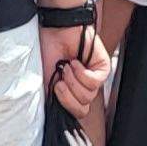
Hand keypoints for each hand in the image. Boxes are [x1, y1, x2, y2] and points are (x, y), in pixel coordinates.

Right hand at [43, 23, 111, 138]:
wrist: (55, 30)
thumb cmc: (47, 50)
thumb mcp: (44, 80)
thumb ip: (51, 99)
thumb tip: (55, 115)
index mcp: (71, 91)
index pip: (76, 112)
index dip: (66, 105)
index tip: (54, 89)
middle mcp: (83, 86)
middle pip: (82, 108)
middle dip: (68, 94)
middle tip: (60, 78)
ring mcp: (94, 77)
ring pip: (88, 96)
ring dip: (73, 80)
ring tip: (67, 66)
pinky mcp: (102, 67)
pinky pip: (95, 82)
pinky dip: (82, 73)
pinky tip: (76, 62)